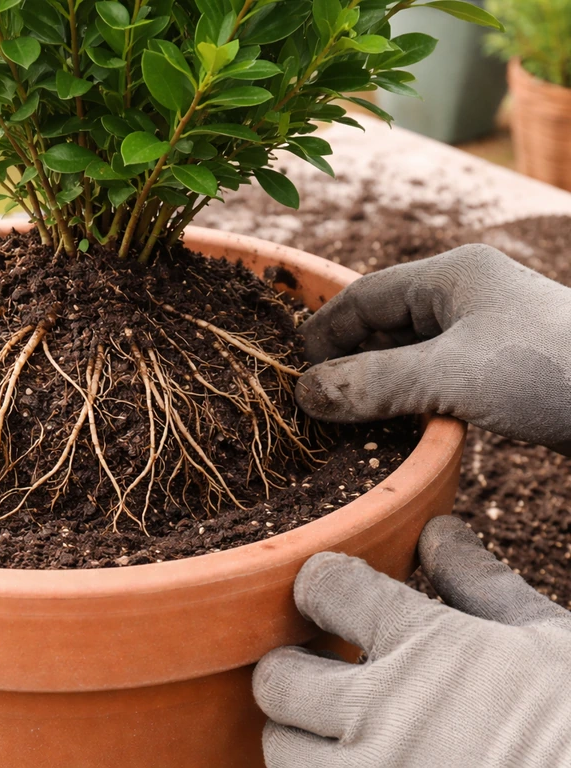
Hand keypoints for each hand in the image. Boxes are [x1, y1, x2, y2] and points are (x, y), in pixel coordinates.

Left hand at [253, 516, 570, 767]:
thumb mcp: (547, 639)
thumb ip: (481, 583)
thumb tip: (440, 532)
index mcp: (420, 644)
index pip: (325, 585)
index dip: (326, 585)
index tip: (336, 595)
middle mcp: (378, 710)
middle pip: (278, 676)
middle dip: (297, 669)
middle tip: (328, 672)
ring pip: (281, 749)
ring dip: (302, 736)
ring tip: (344, 734)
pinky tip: (368, 767)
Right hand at [295, 244, 570, 454]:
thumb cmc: (552, 372)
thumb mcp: (452, 375)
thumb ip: (373, 383)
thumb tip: (303, 393)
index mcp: (452, 274)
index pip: (362, 296)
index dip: (321, 332)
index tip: (290, 372)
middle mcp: (467, 295)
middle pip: (382, 324)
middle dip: (346, 362)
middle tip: (312, 405)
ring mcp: (487, 332)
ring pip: (409, 355)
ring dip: (377, 386)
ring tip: (345, 422)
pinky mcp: (504, 368)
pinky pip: (438, 378)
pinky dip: (410, 401)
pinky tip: (397, 431)